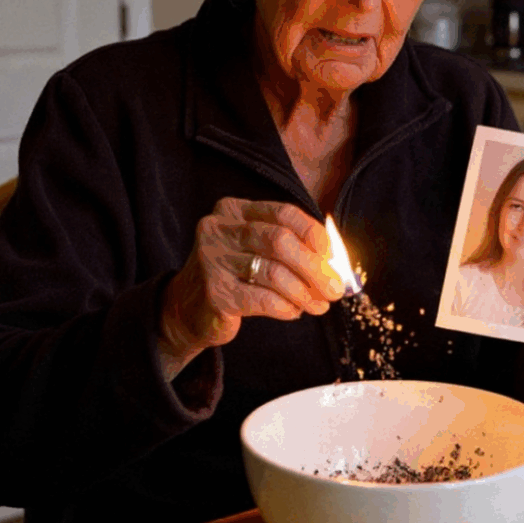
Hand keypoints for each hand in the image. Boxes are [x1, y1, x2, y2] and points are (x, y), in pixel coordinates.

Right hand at [159, 198, 343, 377]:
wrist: (187, 309)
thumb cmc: (233, 276)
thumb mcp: (256, 250)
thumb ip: (291, 247)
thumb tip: (336, 263)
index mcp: (233, 210)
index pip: (284, 213)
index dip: (314, 234)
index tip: (332, 256)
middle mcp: (218, 229)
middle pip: (280, 242)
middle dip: (315, 267)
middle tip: (335, 289)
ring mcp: (212, 260)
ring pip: (274, 272)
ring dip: (305, 292)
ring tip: (319, 305)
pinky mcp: (214, 292)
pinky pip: (263, 299)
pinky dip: (286, 307)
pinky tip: (294, 312)